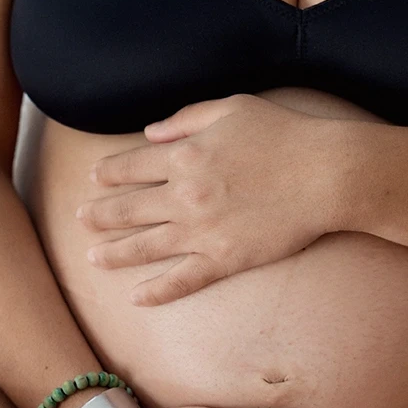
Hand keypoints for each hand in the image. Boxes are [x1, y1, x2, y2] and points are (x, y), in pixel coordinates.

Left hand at [77, 95, 346, 305]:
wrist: (327, 174)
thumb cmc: (285, 134)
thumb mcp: (232, 108)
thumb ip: (187, 118)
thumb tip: (151, 133)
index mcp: (184, 154)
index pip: (131, 166)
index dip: (109, 174)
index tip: (94, 179)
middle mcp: (184, 194)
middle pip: (128, 208)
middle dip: (99, 215)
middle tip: (80, 220)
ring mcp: (202, 231)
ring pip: (145, 247)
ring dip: (114, 254)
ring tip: (93, 259)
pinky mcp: (225, 259)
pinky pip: (182, 280)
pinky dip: (157, 292)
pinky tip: (136, 298)